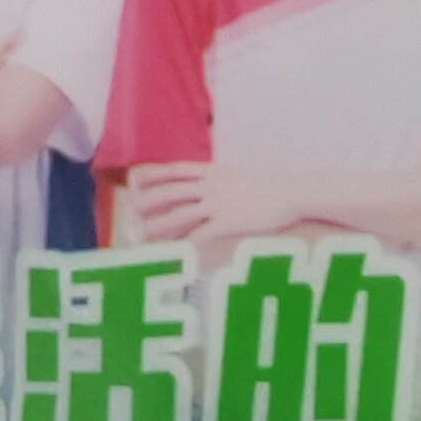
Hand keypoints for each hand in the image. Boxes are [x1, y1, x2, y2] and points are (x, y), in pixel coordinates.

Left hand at [121, 162, 300, 244]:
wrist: (290, 192)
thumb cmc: (265, 185)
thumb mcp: (236, 176)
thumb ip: (216, 180)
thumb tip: (200, 187)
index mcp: (213, 171)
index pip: (176, 169)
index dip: (154, 173)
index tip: (135, 177)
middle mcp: (211, 185)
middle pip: (172, 191)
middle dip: (149, 199)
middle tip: (130, 208)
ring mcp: (218, 204)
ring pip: (180, 214)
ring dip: (158, 224)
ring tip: (140, 233)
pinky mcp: (227, 223)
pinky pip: (199, 235)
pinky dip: (182, 243)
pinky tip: (171, 251)